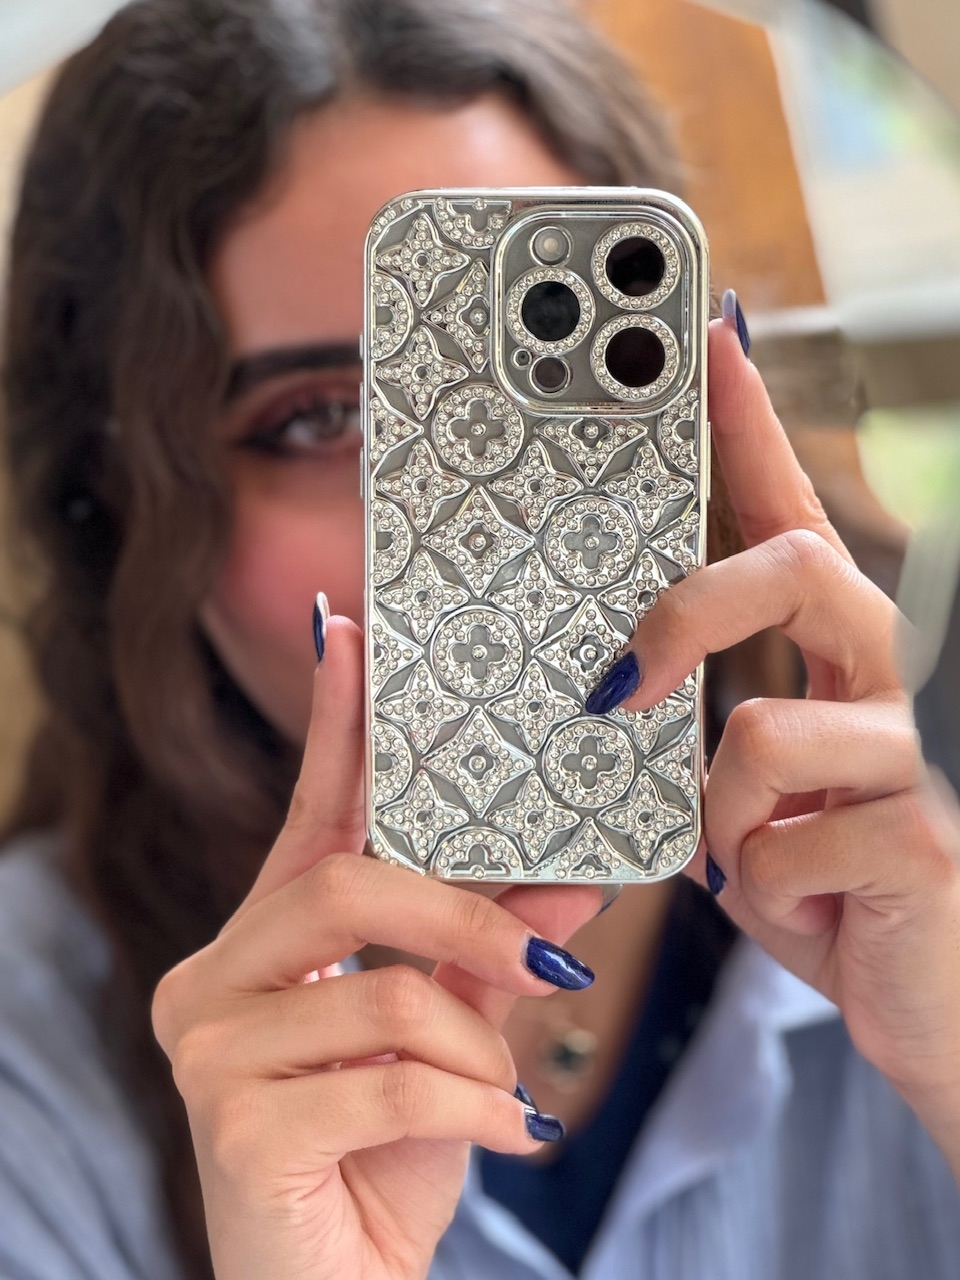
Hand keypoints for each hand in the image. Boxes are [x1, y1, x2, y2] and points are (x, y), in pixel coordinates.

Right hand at [152, 620, 603, 1279]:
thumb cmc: (385, 1156)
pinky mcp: (232, 1131)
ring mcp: (209, 1053)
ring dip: (475, 1041)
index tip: (351, 632)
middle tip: (551, 960)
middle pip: (348, 886)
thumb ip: (492, 951)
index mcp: (266, 942)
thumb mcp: (456, 1038)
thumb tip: (569, 879)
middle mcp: (215, 979)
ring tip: (511, 1084)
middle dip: (464, 916)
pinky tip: (506, 1130)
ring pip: (382, 992)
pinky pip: (387, 1084)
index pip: (306, 814)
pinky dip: (471, 1106)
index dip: (332, 723)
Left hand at [618, 316, 959, 1164]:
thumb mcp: (739, 787)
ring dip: (719, 814)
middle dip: (688, 613)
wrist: (917, 995)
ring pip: (762, 731)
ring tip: (747, 856)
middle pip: (795, 565)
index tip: (706, 341)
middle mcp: (885, 676)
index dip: (751, 423)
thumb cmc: (815, 873)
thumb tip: (602, 682)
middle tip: (623, 686)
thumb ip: (689, 725)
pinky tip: (797, 905)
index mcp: (832, 653)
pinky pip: (778, 844)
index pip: (788, 512)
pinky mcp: (920, 840)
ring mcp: (912, 754)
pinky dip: (755, 889)